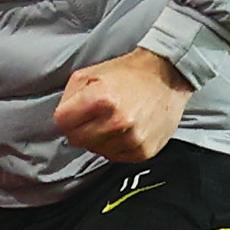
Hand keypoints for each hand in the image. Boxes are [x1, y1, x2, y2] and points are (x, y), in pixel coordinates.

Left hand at [54, 50, 189, 163]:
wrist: (167, 77)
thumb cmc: (128, 74)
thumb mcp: (91, 73)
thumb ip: (70, 96)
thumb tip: (62, 119)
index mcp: (100, 98)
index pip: (62, 121)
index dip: (66, 115)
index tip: (74, 112)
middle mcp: (116, 121)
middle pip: (76, 139)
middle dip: (80, 128)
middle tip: (94, 117)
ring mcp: (132, 139)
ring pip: (95, 150)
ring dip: (99, 138)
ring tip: (113, 121)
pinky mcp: (143, 151)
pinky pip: (115, 157)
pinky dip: (116, 146)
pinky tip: (125, 130)